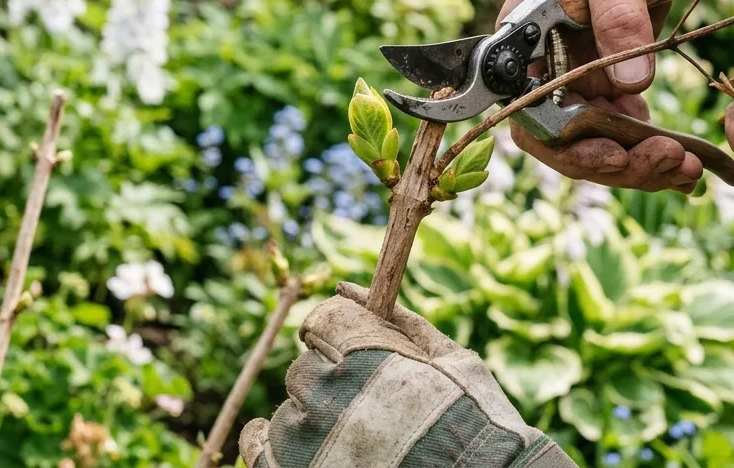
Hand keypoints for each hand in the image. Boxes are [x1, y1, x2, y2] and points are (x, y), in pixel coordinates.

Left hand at [240, 283, 573, 467]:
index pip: (323, 320)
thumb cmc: (475, 419)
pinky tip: (271, 437)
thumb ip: (398, 317)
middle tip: (362, 401)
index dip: (337, 332)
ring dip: (312, 413)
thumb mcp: (450, 357)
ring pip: (288, 407)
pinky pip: (258, 448)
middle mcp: (328, 391)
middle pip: (305, 367)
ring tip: (350, 433)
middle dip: (330, 376)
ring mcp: (307, 439)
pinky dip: (260, 440)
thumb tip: (348, 285)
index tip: (346, 347)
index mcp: (365, 353)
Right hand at [501, 0, 703, 193]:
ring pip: (598, 142)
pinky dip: (653, 148)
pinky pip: (624, 128)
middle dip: (615, 162)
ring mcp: (578, 77)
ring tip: (688, 168)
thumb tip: (632, 84)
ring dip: (640, 162)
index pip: (529, 115)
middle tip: (669, 164)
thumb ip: (619, 16)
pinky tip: (689, 160)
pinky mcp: (610, 79)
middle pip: (565, 142)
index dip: (565, 146)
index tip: (611, 155)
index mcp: (523, 43)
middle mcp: (544, 69)